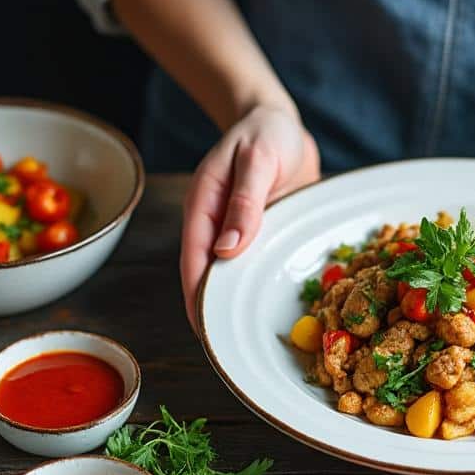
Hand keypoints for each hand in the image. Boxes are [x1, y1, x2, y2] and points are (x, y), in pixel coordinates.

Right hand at [181, 104, 320, 330]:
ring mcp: (238, 234)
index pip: (193, 261)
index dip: (198, 298)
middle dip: (216, 312)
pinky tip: (275, 311)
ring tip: (253, 342)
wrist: (281, 122)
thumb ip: (246, 200)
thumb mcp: (258, 158)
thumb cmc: (266, 133)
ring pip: (233, 278)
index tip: (208, 331)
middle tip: (233, 351)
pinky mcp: (260, 237)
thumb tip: (227, 250)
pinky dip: (262, 288)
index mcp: (204, 205)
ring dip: (241, 305)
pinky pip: (258, 268)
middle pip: (208, 277)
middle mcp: (216, 225)